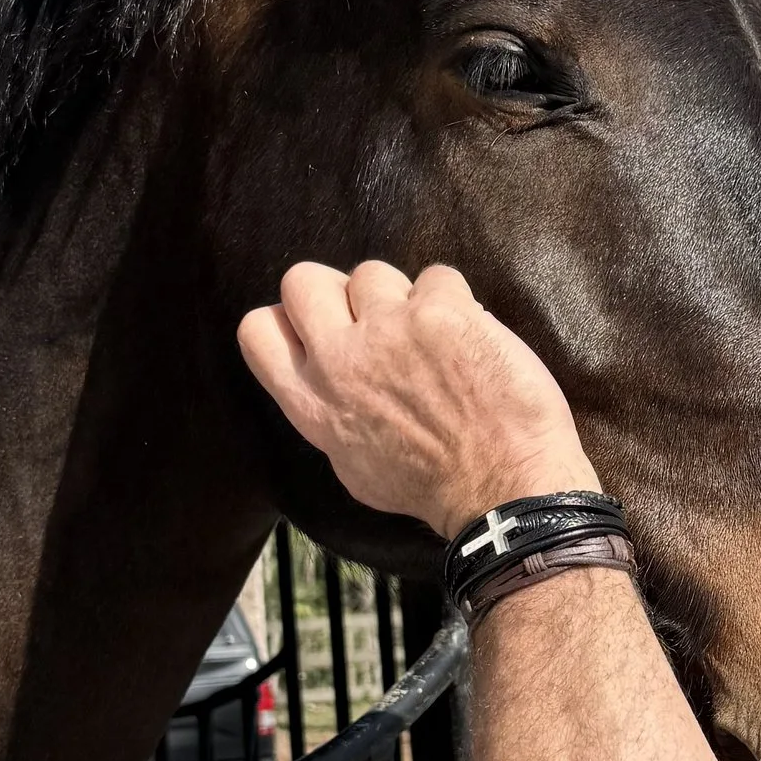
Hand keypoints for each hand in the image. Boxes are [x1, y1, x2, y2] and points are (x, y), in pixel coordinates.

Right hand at [238, 260, 593, 539]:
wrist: (502, 489)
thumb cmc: (434, 487)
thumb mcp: (352, 465)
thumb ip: (329, 412)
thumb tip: (322, 376)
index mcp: (313, 403)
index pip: (258, 330)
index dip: (287, 318)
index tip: (317, 328)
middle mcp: (340, 361)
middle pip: (302, 279)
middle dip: (336, 289)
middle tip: (372, 317)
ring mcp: (388, 329)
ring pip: (372, 271)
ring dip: (401, 295)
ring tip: (432, 334)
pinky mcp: (439, 311)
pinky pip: (436, 276)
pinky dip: (455, 300)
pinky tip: (469, 335)